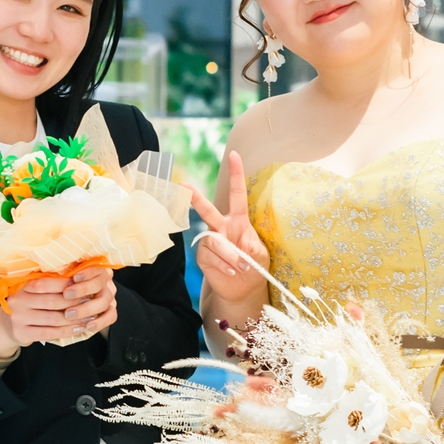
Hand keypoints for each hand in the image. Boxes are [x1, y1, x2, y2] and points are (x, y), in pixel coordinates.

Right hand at [0, 268, 118, 355]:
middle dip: (75, 303)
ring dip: (74, 319)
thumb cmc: (26, 305)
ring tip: (89, 318)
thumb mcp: (31, 292)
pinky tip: (78, 329)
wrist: (4, 326)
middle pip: (53, 302)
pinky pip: (49, 333)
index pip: (48, 283)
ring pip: (54, 319)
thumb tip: (77, 279)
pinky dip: (66, 331)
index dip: (67, 285)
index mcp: (23, 286)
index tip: (83, 286)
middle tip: (91, 303)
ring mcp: (20, 318)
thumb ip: (49, 286)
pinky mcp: (22, 333)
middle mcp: (19, 300)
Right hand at [188, 150, 268, 303]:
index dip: (235, 175)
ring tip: (240, 267)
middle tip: (183, 186)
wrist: (243, 288)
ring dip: (230, 255)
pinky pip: (209, 256)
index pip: (237, 194)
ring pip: (214, 241)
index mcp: (238, 220)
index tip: (234, 155)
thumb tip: (237, 248)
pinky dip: (223, 265)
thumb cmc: (255, 267)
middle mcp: (221, 227)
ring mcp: (210, 241)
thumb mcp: (260, 255)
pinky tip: (230, 272)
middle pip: (207, 209)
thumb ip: (250, 248)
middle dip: (195, 198)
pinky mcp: (203, 256)